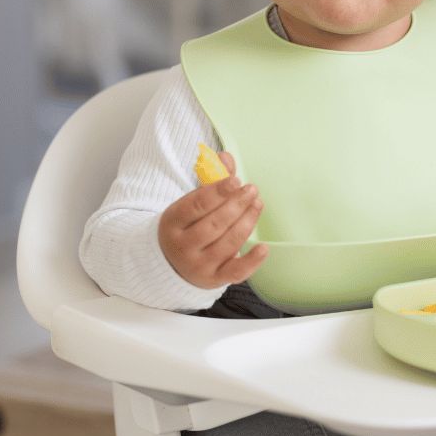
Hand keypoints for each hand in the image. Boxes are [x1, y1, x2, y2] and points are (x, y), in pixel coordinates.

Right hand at [158, 152, 268, 288]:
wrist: (172, 263)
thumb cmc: (187, 226)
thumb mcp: (190, 203)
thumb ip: (211, 180)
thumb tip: (226, 156)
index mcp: (172, 223)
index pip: (196, 206)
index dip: (218, 192)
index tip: (236, 180)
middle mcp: (183, 247)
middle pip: (214, 224)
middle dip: (237, 205)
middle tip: (252, 190)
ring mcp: (198, 266)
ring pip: (228, 244)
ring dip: (247, 222)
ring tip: (257, 204)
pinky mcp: (215, 279)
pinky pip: (236, 273)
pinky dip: (252, 261)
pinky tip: (264, 247)